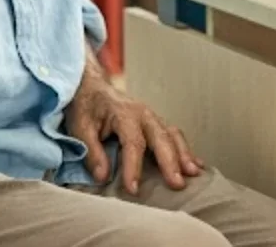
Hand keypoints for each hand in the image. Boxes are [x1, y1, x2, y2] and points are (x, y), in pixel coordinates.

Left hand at [66, 68, 202, 194]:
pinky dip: (185, 150)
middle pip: (161, 138)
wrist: (92, 87)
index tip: (134, 189)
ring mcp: (152, 117)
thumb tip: (103, 176)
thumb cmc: (86, 108)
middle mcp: (143, 113)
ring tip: (193, 174)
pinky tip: (195, 165)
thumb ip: (92, 152)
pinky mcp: (156, 123)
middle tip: (177, 183)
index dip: (134, 167)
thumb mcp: (80, 128)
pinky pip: (174, 135)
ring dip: (184, 155)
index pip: (133, 143)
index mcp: (124, 113)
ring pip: (173, 135)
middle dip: (170, 161)